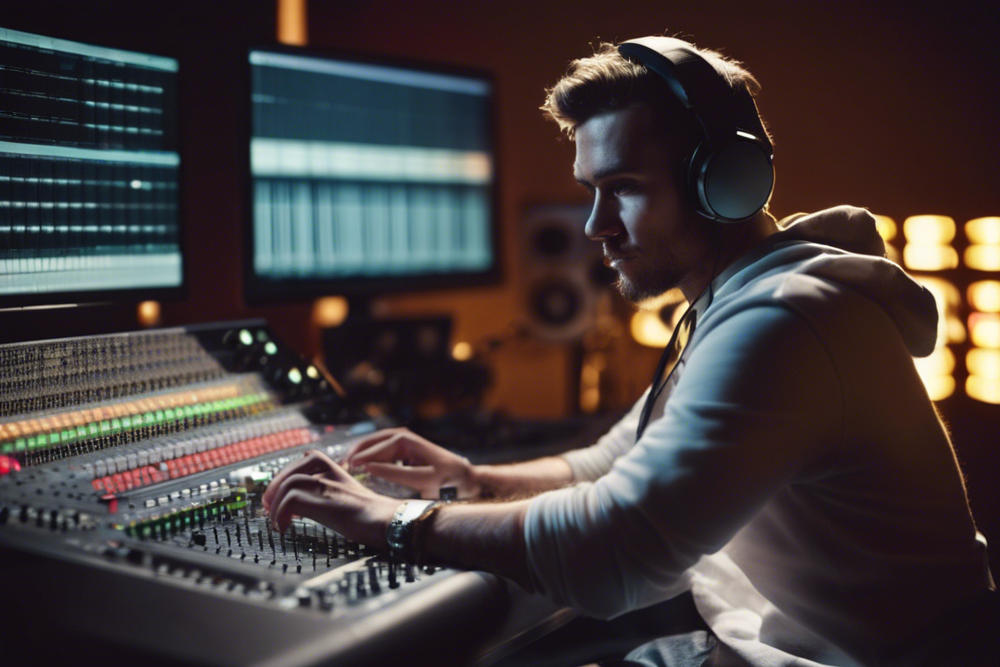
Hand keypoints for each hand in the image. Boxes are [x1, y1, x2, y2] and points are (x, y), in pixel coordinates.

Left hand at [261, 449, 397, 545]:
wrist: (389, 522)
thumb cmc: (375, 518)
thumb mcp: (352, 500)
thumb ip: (334, 496)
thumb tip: (313, 506)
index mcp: (339, 473)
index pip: (307, 458)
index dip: (288, 473)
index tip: (279, 491)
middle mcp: (332, 475)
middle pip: (293, 470)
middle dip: (275, 487)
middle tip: (268, 506)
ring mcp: (328, 487)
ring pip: (289, 484)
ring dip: (276, 504)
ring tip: (275, 520)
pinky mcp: (325, 502)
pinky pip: (291, 501)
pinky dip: (281, 515)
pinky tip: (283, 528)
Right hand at [345, 427, 480, 498]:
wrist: (464, 478)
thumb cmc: (446, 479)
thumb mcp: (421, 479)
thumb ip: (393, 473)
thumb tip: (368, 468)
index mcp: (407, 440)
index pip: (379, 446)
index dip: (363, 457)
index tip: (349, 466)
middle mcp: (404, 437)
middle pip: (374, 441)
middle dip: (358, 451)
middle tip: (342, 464)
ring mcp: (403, 443)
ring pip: (376, 446)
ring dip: (361, 454)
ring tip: (346, 464)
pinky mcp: (403, 452)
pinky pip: (381, 452)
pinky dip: (369, 458)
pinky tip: (360, 467)